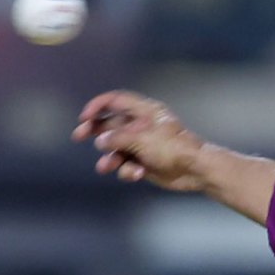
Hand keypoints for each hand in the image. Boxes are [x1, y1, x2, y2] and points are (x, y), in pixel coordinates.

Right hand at [71, 90, 206, 190]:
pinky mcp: (145, 163)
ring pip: (116, 149)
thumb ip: (116, 138)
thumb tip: (100, 141)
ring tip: (106, 167)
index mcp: (145, 112)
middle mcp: (142, 126)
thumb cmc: (173, 148)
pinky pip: (127, 165)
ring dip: (110, 158)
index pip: (116, 100)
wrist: (196, 170)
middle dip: (95, 131)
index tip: (85, 117)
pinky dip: (128, 170)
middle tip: (78, 136)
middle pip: (111, 124)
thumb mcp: (140, 139)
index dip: (98, 105)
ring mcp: (143, 145)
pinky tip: (136, 174)